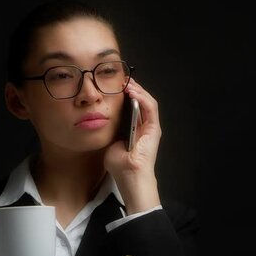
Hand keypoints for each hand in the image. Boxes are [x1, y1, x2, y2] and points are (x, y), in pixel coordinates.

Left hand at [104, 78, 161, 213]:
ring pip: (147, 101)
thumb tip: (100, 120)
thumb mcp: (109, 141)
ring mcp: (150, 127)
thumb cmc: (119, 164)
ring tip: (127, 82)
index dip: (124, 94)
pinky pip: (151, 108)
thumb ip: (109, 130)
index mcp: (134, 128)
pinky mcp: (155, 129)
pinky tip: (133, 92)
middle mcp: (144, 126)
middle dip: (131, 88)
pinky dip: (142, 98)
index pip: (131, 106)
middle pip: (140, 100)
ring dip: (137, 89)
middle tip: (120, 79)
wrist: (128, 176)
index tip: (113, 85)